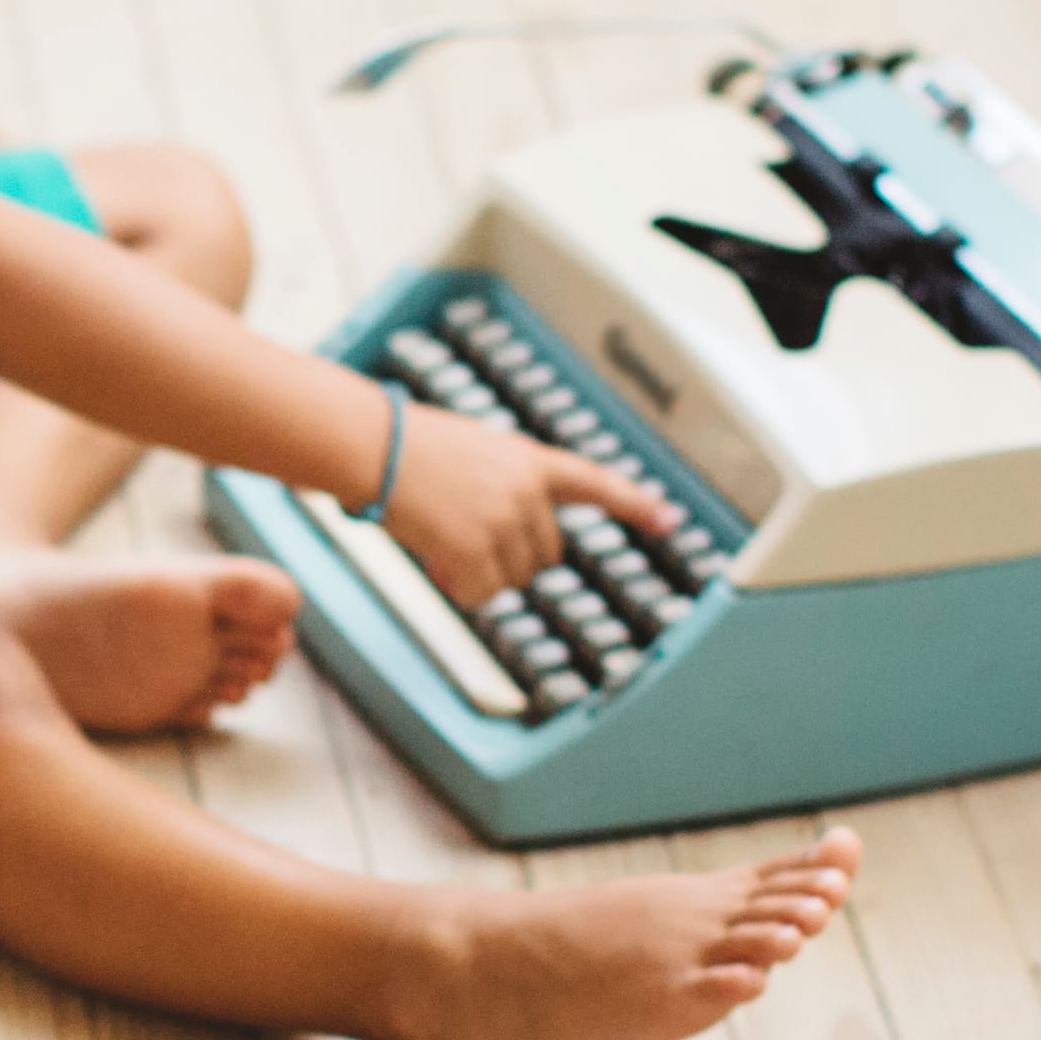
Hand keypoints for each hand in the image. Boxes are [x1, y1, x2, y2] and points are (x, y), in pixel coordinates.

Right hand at [376, 408, 666, 608]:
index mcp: (531, 461)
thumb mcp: (476, 454)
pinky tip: (435, 558)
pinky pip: (481, 594)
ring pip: (513, 579)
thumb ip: (507, 492)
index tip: (668, 520)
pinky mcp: (477, 548)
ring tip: (441, 539)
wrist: (372, 445)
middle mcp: (528, 492)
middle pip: (545, 556)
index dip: (634, 505)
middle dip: (510, 559)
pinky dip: (460, 588)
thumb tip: (505, 563)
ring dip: (480, 574)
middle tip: (463, 539)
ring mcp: (505, 520)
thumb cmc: (409, 448)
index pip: (595, 483)